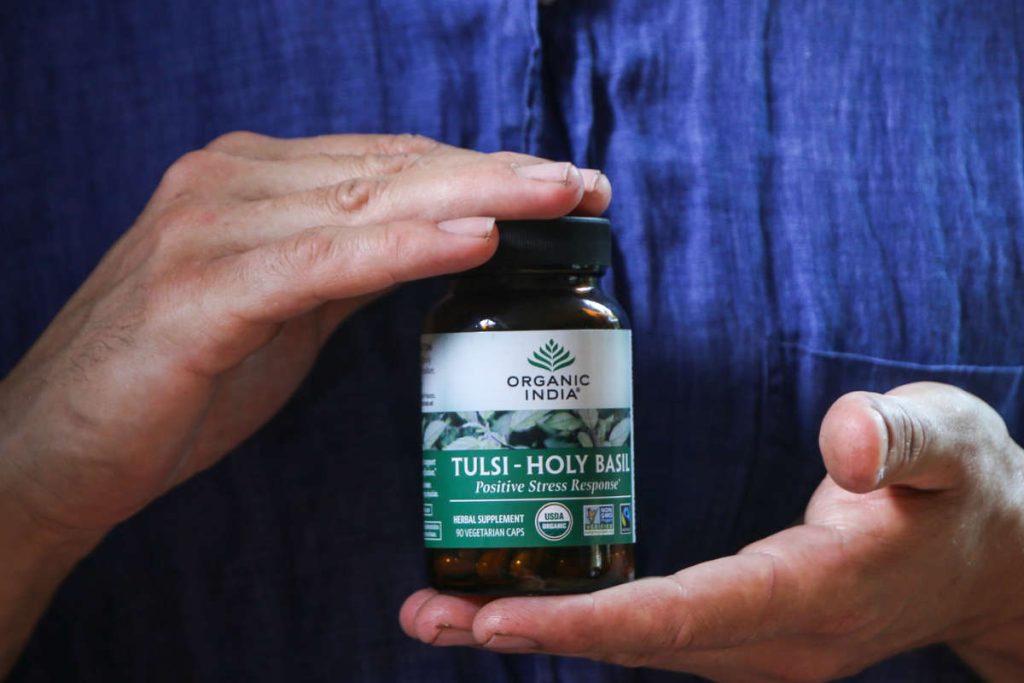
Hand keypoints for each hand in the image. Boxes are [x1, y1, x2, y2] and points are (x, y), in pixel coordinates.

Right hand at [0, 132, 610, 673]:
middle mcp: (230, 184)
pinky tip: (474, 238)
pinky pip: (322, 262)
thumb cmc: (175, 379)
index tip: (558, 185)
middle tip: (583, 184)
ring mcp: (211, 230)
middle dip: (499, 173)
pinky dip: (403, 248)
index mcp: (251, 181)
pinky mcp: (201, 293)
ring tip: (557, 198)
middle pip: (393, 169)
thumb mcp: (279, 307)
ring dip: (476, 195)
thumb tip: (433, 243)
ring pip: (369, 201)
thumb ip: (345, 265)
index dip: (480, 168)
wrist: (56, 449)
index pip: (389, 161)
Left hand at [401, 382, 1023, 681]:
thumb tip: (846, 441)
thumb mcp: (950, 445)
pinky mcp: (742, 629)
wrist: (983, 559)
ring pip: (631, 646)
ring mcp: (755, 646)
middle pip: (632, 644)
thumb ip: (899, 440)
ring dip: (538, 630)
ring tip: (443, 607)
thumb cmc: (961, 494)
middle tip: (427, 609)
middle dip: (527, 631)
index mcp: (812, 594)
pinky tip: (522, 594)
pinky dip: (577, 617)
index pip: (680, 617)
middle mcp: (772, 640)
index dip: (585, 620)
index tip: (496, 614)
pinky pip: (647, 631)